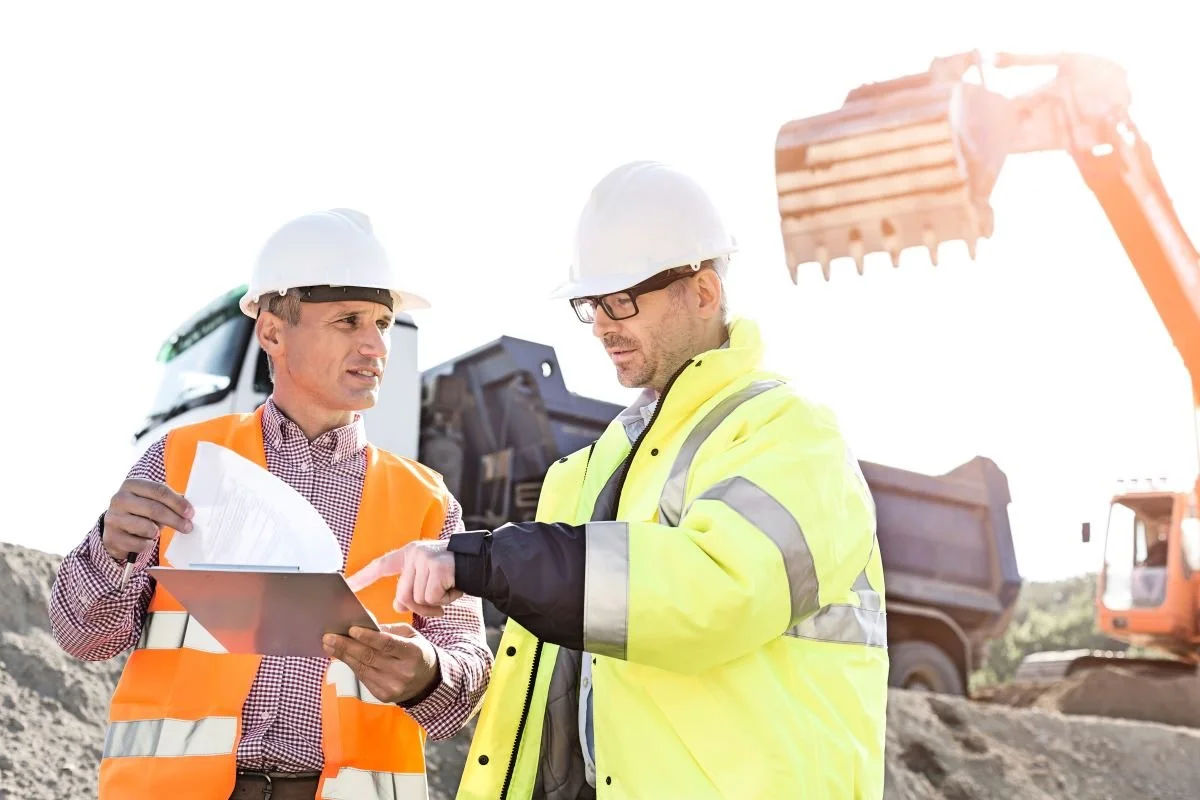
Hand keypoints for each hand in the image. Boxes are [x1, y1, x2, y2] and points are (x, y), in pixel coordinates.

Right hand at [102, 478, 193, 561]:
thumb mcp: (151, 501)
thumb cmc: (139, 512)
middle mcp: (119, 499)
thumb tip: (189, 508)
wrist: (115, 529)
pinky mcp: (112, 537)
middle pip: (154, 509)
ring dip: (158, 532)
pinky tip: (147, 540)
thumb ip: (169, 501)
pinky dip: (148, 544)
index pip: (159, 491)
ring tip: (158, 532)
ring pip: (147, 527)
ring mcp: (113, 518)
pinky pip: (139, 543)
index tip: (190, 513)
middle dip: (175, 520)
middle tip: (188, 527)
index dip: (177, 503)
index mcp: (131, 485)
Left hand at [322, 623, 438, 703]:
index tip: (351, 629)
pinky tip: (341, 656)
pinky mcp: (384, 696)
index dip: (368, 637)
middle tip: (329, 637)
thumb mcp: (409, 635)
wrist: (427, 682)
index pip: (388, 644)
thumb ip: (387, 630)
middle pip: (370, 657)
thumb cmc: (416, 652)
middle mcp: (404, 672)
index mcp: (414, 653)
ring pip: (362, 668)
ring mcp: (393, 686)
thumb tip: (362, 623)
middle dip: (347, 646)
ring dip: (343, 656)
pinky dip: (351, 666)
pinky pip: (362, 678)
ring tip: (329, 645)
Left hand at [347, 540, 459, 617]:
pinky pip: (431, 598)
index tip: (346, 584)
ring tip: (446, 594)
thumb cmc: (454, 574)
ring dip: (433, 605)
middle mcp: (414, 554)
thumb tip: (397, 605)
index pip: (380, 565)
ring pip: (418, 599)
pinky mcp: (437, 568)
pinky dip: (443, 601)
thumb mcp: (428, 578)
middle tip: (437, 607)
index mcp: (409, 554)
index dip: (363, 576)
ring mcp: (425, 560)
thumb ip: (410, 588)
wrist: (482, 563)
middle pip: (403, 594)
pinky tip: (452, 591)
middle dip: (420, 606)